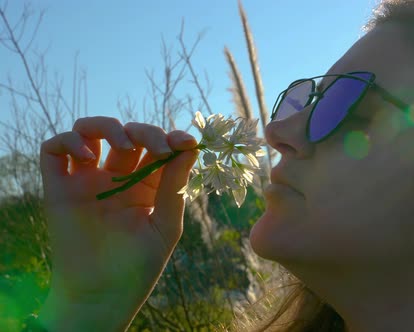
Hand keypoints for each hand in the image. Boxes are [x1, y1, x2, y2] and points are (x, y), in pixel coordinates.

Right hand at [38, 117, 197, 330]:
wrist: (103, 295)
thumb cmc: (139, 266)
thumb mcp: (166, 225)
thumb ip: (174, 185)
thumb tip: (190, 148)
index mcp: (145, 185)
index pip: (157, 148)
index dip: (172, 138)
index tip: (187, 142)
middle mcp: (116, 178)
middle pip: (128, 135)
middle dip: (146, 132)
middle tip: (160, 148)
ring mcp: (87, 181)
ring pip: (89, 131)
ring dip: (107, 126)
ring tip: (123, 144)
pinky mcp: (59, 188)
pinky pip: (54, 150)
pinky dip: (69, 142)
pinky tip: (88, 157)